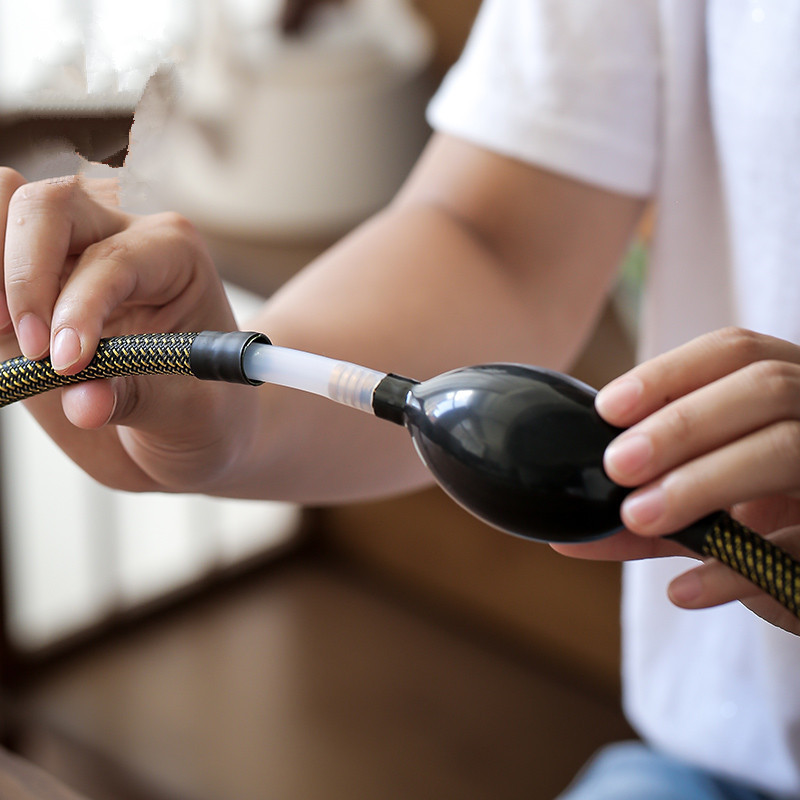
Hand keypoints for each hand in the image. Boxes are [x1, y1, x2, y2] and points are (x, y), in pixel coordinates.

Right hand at [0, 168, 255, 492]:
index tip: (66, 362)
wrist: (193, 422)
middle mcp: (118, 237)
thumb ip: (133, 400)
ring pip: (5, 205)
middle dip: (24, 272)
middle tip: (30, 345)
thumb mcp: (186, 413)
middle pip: (47, 205)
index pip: (113, 259)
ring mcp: (67, 255)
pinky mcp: (30, 286)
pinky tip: (2, 331)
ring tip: (6, 332)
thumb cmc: (204, 409)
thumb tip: (81, 404)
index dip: (80, 307)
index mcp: (174, 255)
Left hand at [554, 327, 799, 633]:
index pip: (733, 352)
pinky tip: (685, 589)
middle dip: (680, 424)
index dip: (667, 374)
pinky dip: (739, 568)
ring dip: (704, 481)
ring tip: (640, 515)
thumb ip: (645, 509)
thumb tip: (567, 535)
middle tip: (617, 466)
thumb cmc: (764, 522)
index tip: (607, 409)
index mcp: (784, 391)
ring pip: (787, 448)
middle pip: (762, 389)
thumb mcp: (703, 508)